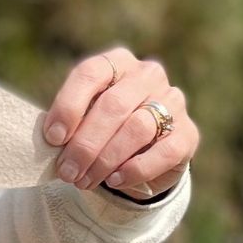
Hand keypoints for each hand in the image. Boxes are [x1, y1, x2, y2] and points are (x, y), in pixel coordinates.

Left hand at [41, 47, 198, 198]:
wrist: (140, 152)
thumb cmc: (98, 127)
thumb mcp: (80, 118)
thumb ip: (69, 123)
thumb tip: (54, 141)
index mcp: (115, 62)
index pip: (90, 73)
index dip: (68, 106)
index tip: (53, 138)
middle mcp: (147, 75)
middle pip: (114, 105)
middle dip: (85, 143)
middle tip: (67, 171)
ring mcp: (173, 102)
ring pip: (137, 128)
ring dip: (106, 159)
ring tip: (84, 180)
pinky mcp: (188, 133)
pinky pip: (164, 152)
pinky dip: (135, 169)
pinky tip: (114, 181)